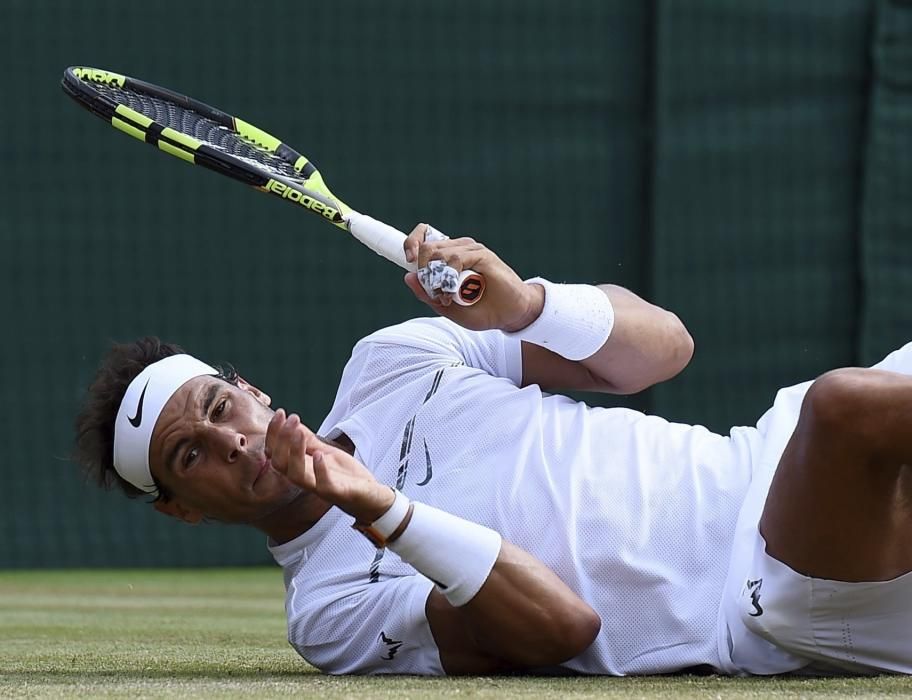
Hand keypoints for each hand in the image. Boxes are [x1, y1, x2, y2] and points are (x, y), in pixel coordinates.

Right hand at [265, 409, 394, 521]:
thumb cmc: (344, 476)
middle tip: (292, 419)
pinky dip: (320, 470)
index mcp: (300, 468)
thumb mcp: (326, 452)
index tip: (281, 413)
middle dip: (282, 439)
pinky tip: (320, 454)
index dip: (274, 433)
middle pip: (280, 464)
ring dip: (295, 452)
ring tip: (299, 432)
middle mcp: (305, 479)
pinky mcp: (337, 493)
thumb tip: (293, 421)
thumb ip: (309, 440)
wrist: (369, 497)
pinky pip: (323, 485)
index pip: (276, 453)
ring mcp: (319, 487)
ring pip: (297, 475)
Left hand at [403, 224, 544, 331]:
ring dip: (436, 278)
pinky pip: (457, 258)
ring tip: (447, 297)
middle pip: (427, 246)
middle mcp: (458, 249)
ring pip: (439, 252)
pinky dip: (450, 275)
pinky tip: (454, 290)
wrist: (509, 315)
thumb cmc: (481, 311)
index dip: (411, 243)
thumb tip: (408, 276)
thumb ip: (427, 295)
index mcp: (447, 257)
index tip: (408, 260)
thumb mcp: (447, 308)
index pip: (424, 237)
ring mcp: (470, 250)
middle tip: (434, 292)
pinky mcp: (482, 255)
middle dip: (423, 270)